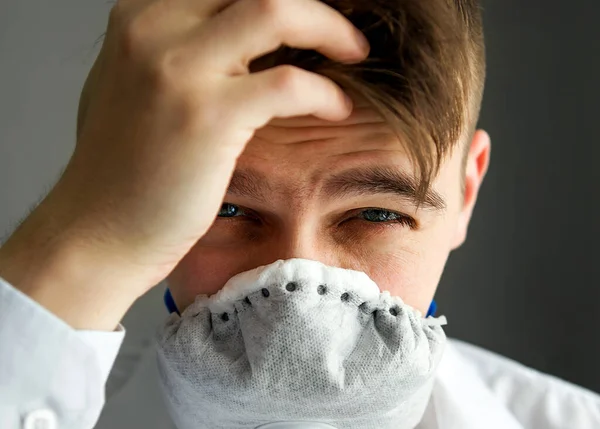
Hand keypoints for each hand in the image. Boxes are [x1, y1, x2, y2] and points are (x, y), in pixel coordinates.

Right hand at [0, 0, 368, 328]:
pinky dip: (325, 91)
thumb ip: (172, 51)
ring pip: (277, 9)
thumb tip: (226, 39)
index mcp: (140, 16)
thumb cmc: (123, 170)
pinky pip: (289, 82)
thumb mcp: (134, 87)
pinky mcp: (208, 116)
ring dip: (330, 28)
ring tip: (355, 52)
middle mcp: (154, 29)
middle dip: (313, 4)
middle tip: (342, 28)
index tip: (311, 16)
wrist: (97, 231)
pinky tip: (337, 108)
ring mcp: (179, 69)